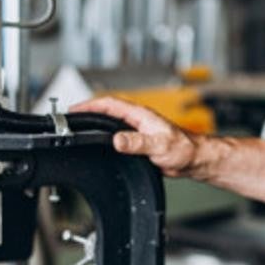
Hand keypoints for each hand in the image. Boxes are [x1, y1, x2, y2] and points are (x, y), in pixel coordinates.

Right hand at [70, 96, 200, 176]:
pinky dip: (105, 137)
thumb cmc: (183, 148)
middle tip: (70, 117)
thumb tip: (117, 140)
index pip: (110, 105)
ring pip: (112, 124)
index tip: (75, 109)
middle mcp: (138, 120)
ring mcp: (138, 130)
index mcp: (140, 115)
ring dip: (96, 124)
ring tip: (79, 127)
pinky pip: (118, 137)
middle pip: (107, 111)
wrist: (194, 159)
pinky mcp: (139, 142)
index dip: (90, 105)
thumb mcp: (158, 145)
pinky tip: (99, 143)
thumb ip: (137, 143)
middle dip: (88, 112)